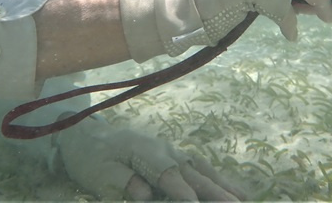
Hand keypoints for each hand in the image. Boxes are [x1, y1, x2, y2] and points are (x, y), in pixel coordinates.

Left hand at [58, 117, 244, 200]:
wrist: (88, 136)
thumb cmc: (92, 158)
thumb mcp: (98, 174)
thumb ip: (122, 182)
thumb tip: (146, 193)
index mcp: (144, 153)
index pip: (168, 175)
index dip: (183, 193)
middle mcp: (163, 149)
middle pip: (192, 172)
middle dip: (215, 191)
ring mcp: (171, 151)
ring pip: (202, 169)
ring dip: (223, 184)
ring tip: (244, 199)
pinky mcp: (174, 156)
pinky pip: (200, 166)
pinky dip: (217, 177)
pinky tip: (233, 188)